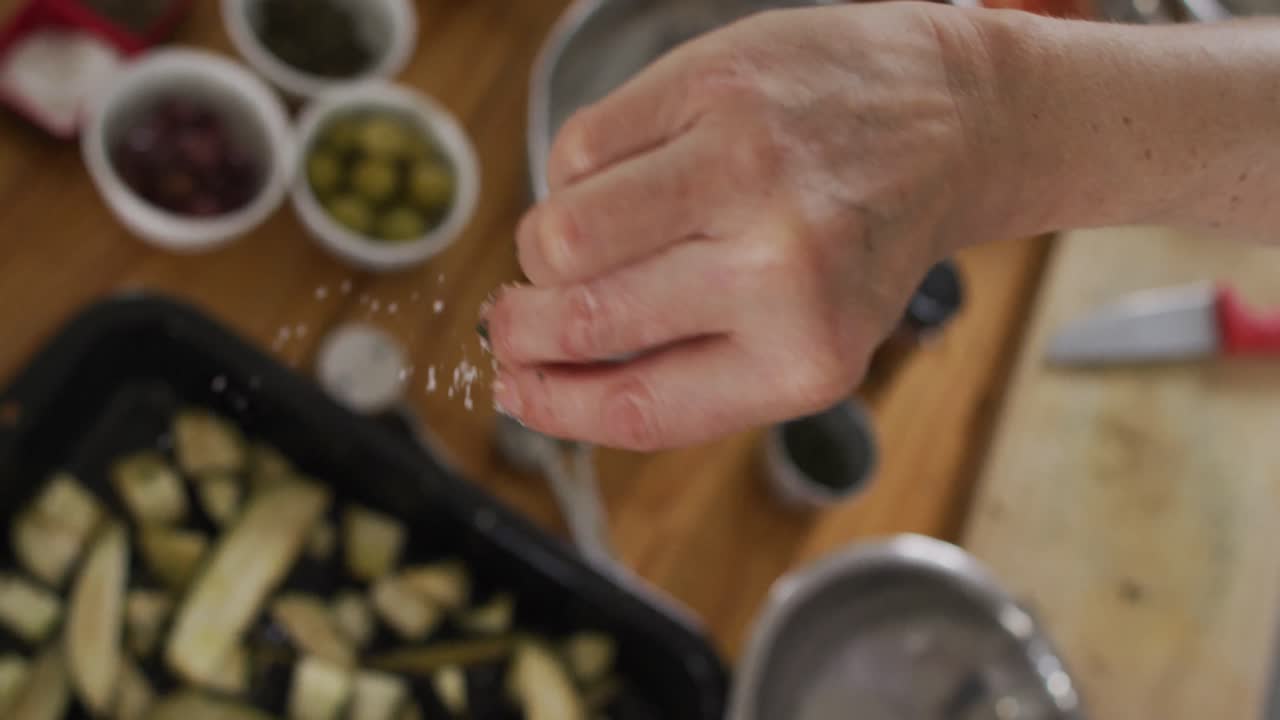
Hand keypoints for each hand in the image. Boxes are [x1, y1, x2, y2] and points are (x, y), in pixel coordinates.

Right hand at [485, 2, 1003, 450]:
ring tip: (576, 242)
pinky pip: (578, 147)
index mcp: (803, 357)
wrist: (951, 120)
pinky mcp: (714, 85)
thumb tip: (550, 382)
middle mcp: (776, 267)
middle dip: (521, 328)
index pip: (636, 407)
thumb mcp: (810, 339)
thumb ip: (696, 373)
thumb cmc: (866, 236)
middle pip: (583, 319)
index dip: (552, 407)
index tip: (514, 391)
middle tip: (510, 321)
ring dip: (546, 249)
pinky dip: (576, 171)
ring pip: (563, 231)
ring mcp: (742, 167)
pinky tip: (622, 174)